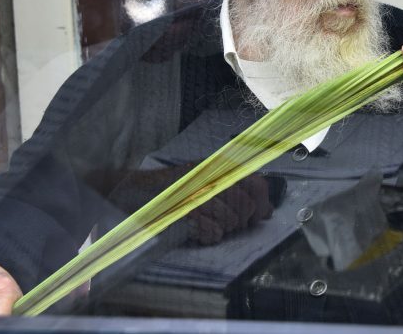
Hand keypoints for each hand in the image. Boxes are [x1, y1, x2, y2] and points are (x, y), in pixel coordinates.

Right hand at [105, 167, 274, 246]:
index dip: (261, 202)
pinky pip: (213, 233)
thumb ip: (239, 191)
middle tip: (228, 222)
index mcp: (218, 166)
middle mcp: (211, 177)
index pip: (255, 183)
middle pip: (244, 206)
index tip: (259, 215)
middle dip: (241, 219)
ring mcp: (198, 195)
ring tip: (207, 222)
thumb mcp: (207, 179)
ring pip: (230, 221)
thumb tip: (267, 211)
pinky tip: (198, 229)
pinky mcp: (186, 214)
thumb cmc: (175, 188)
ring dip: (223, 228)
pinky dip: (208, 235)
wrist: (135, 190)